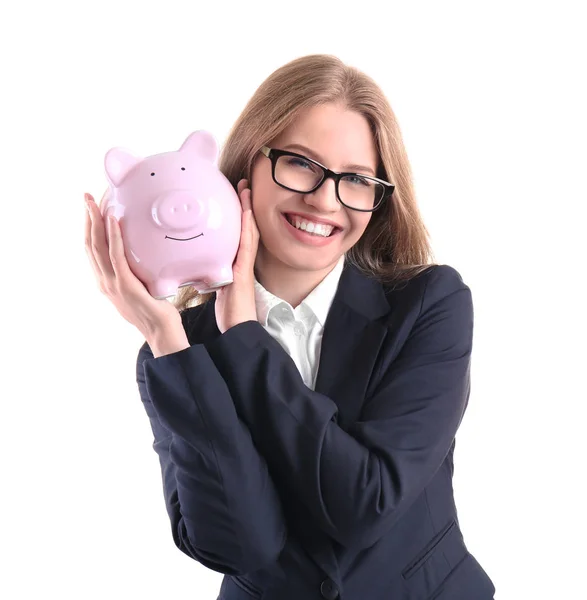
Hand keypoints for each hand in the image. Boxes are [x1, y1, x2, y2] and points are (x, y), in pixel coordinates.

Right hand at [84, 190, 183, 339]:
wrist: (161, 333)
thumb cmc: (157, 312)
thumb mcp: (142, 288)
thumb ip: (137, 273)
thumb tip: (147, 256)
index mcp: (106, 281)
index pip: (92, 250)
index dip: (89, 228)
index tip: (90, 209)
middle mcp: (104, 282)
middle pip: (90, 244)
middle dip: (87, 218)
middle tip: (86, 197)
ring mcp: (112, 284)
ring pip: (97, 247)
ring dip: (95, 221)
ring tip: (94, 202)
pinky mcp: (125, 285)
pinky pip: (116, 256)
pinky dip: (113, 236)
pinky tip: (114, 220)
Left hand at [214, 179, 259, 333]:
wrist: (236, 328)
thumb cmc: (226, 311)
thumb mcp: (214, 287)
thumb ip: (207, 273)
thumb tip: (192, 265)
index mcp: (232, 262)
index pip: (233, 234)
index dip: (234, 215)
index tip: (230, 196)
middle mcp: (239, 260)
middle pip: (243, 227)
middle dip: (243, 206)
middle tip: (241, 185)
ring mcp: (244, 264)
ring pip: (247, 231)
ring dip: (247, 209)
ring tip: (244, 189)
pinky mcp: (244, 270)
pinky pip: (247, 245)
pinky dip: (247, 227)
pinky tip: (246, 211)